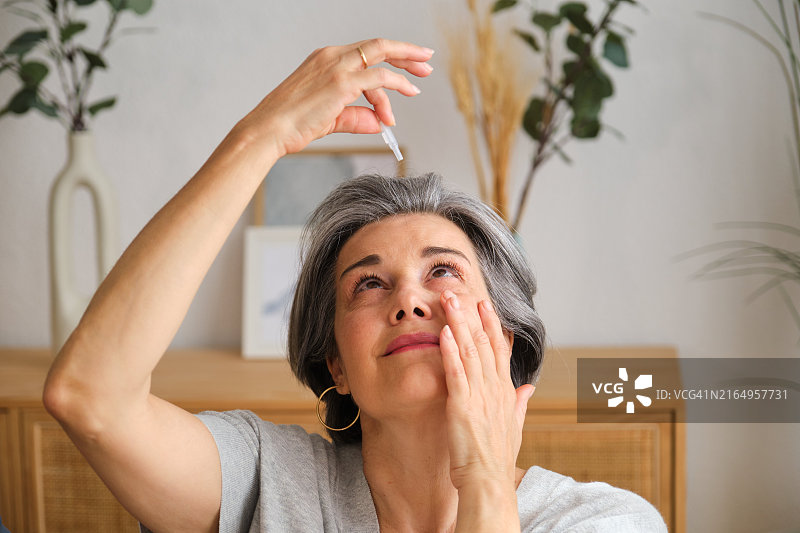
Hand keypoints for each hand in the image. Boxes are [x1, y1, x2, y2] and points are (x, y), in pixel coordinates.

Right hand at [237, 38, 433, 156]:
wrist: (270, 129)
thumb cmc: (292, 125)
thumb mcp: (329, 118)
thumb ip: (355, 117)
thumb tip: (378, 123)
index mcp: (325, 59)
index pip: (365, 51)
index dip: (391, 58)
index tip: (409, 66)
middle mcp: (332, 56)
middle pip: (379, 45)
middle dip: (407, 53)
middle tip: (427, 62)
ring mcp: (337, 66)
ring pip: (382, 57)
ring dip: (404, 72)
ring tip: (416, 89)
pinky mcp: (342, 82)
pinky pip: (379, 80)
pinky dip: (393, 91)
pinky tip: (394, 109)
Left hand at [438, 290, 534, 491]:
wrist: (488, 480)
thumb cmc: (496, 456)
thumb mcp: (514, 425)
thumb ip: (520, 403)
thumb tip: (528, 388)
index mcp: (505, 391)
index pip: (499, 350)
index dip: (491, 324)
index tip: (485, 304)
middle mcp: (494, 388)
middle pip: (484, 343)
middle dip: (472, 315)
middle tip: (459, 291)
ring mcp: (479, 395)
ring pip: (469, 351)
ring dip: (458, 324)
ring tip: (448, 302)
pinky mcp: (462, 406)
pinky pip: (456, 373)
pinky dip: (449, 352)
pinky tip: (442, 333)